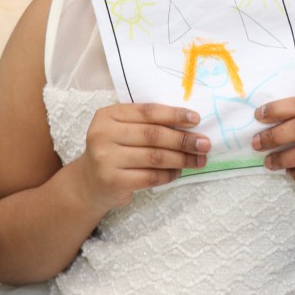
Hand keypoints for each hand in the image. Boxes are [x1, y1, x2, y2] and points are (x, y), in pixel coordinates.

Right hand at [78, 103, 210, 210]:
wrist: (89, 182)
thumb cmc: (114, 150)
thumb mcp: (122, 129)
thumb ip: (147, 123)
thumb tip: (190, 124)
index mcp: (107, 115)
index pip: (147, 112)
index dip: (174, 115)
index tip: (196, 120)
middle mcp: (103, 134)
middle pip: (153, 135)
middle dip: (183, 139)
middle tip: (204, 144)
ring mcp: (106, 159)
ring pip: (155, 157)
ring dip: (181, 159)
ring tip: (198, 160)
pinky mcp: (113, 181)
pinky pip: (150, 177)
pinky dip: (169, 175)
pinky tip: (178, 172)